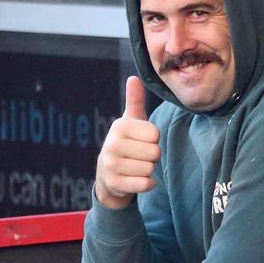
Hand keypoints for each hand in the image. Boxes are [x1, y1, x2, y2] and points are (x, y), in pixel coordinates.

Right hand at [95, 77, 161, 208]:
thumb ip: (135, 101)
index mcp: (119, 126)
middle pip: (155, 152)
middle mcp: (112, 144)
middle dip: (152, 157)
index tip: (141, 142)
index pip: (155, 134)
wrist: (108, 176)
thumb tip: (134, 78)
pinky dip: (147, 184)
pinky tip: (136, 180)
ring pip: (150, 169)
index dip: (153, 140)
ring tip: (136, 167)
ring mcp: (111, 165)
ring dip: (148, 171)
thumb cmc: (126, 144)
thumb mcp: (130, 122)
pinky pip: (146, 184)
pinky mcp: (115, 184)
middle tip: (139, 156)